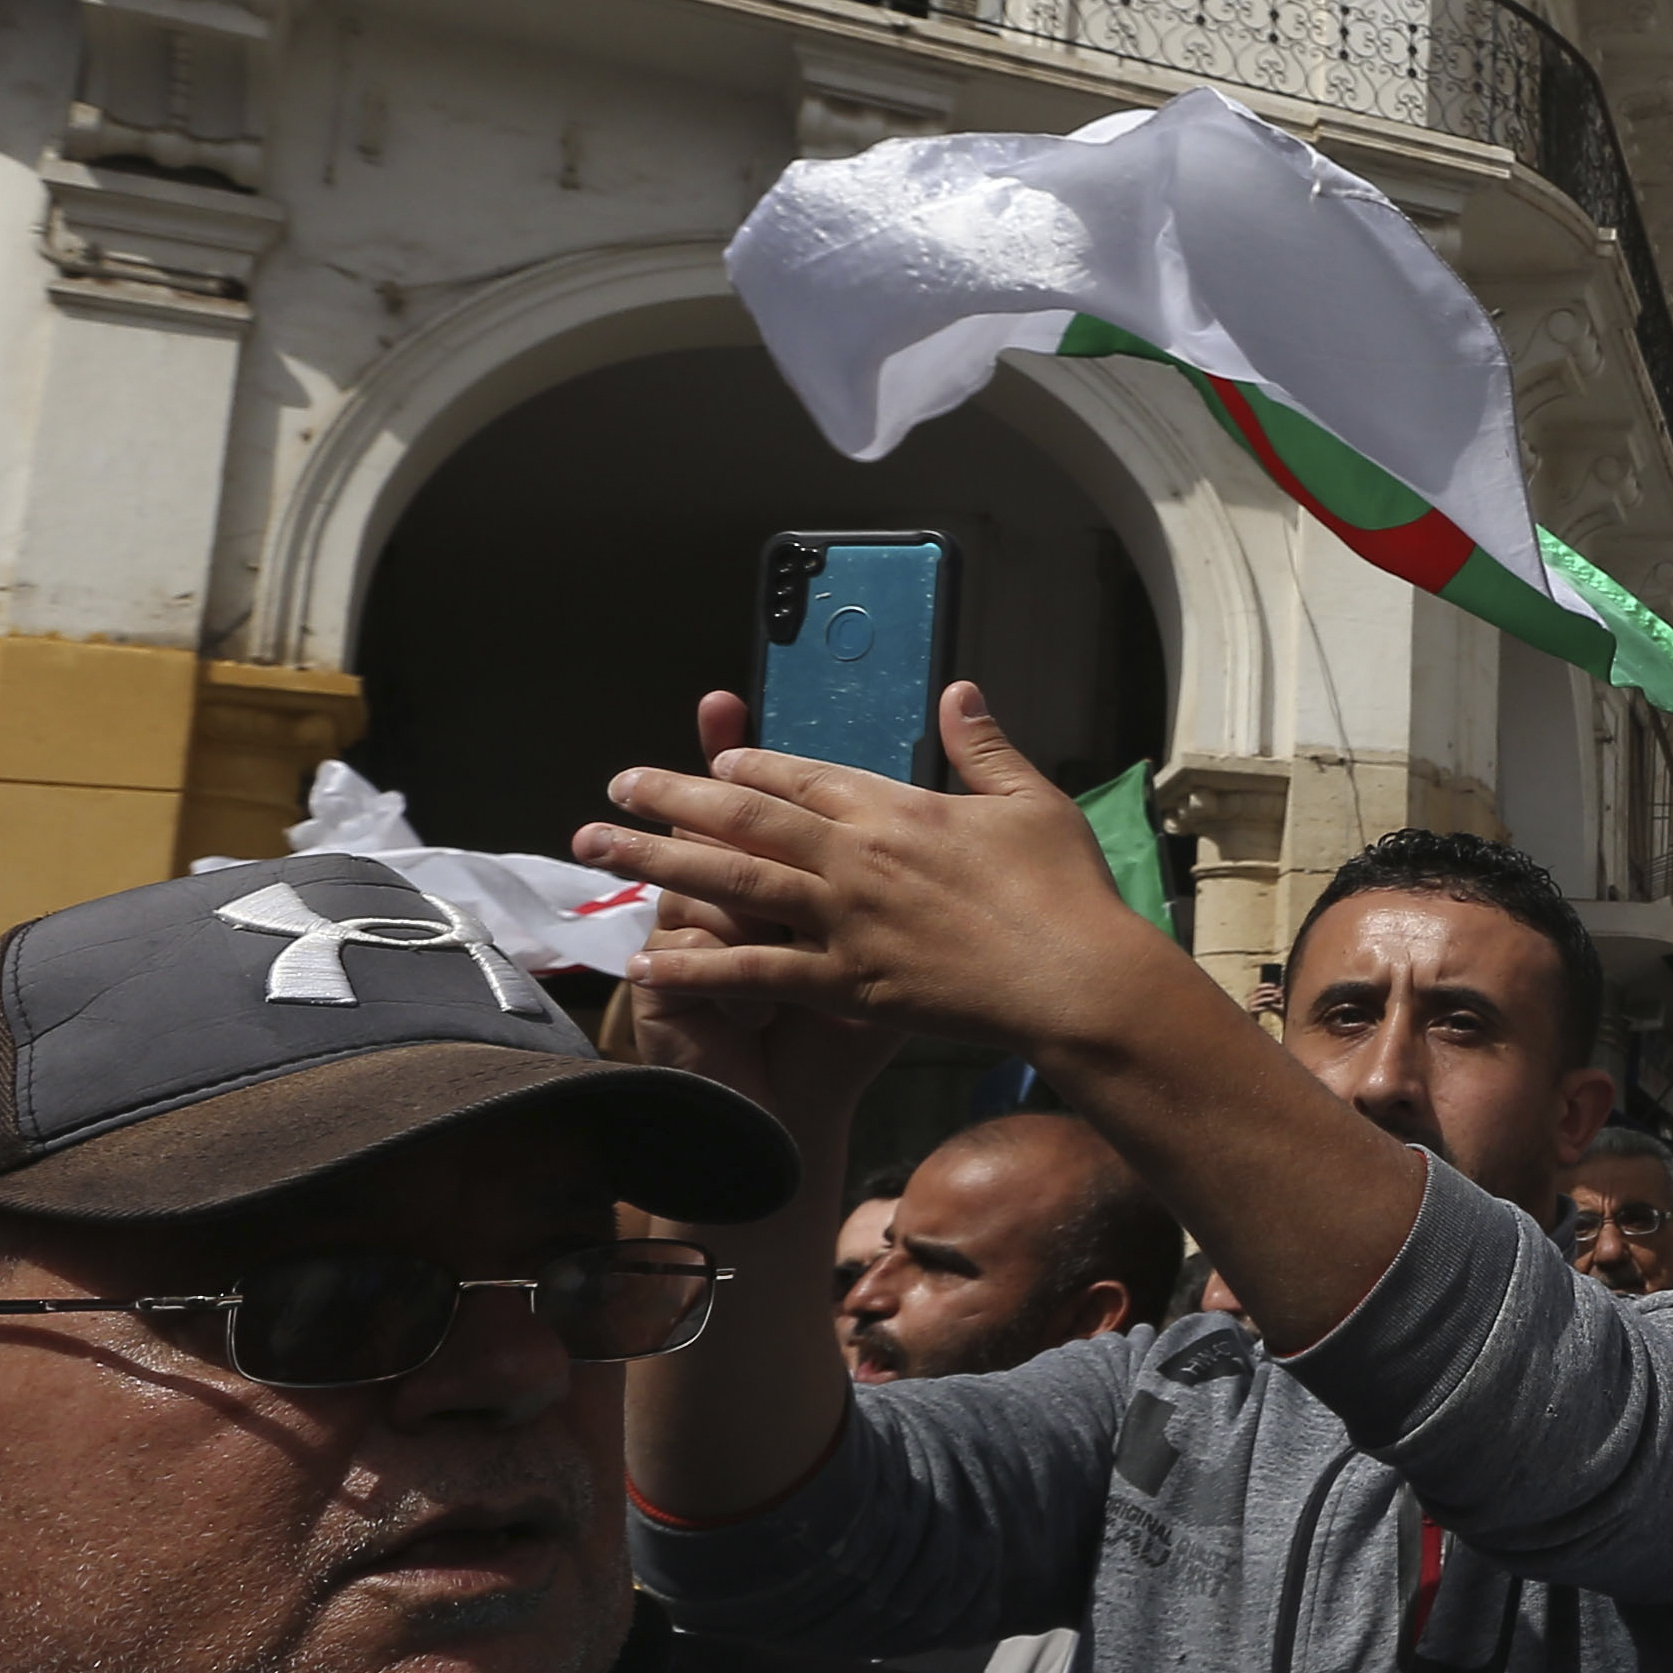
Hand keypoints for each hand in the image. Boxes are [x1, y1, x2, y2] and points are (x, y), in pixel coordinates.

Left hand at [581, 682, 1187, 1070]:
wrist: (1077, 980)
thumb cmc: (1066, 891)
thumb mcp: (1034, 800)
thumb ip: (983, 746)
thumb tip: (958, 689)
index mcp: (896, 809)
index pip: (802, 776)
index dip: (748, 767)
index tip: (712, 761)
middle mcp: (855, 857)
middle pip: (743, 818)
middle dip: (670, 799)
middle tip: (615, 787)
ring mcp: (844, 921)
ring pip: (729, 882)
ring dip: (656, 863)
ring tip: (596, 850)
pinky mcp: (846, 983)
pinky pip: (755, 969)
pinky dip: (698, 963)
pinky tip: (647, 960)